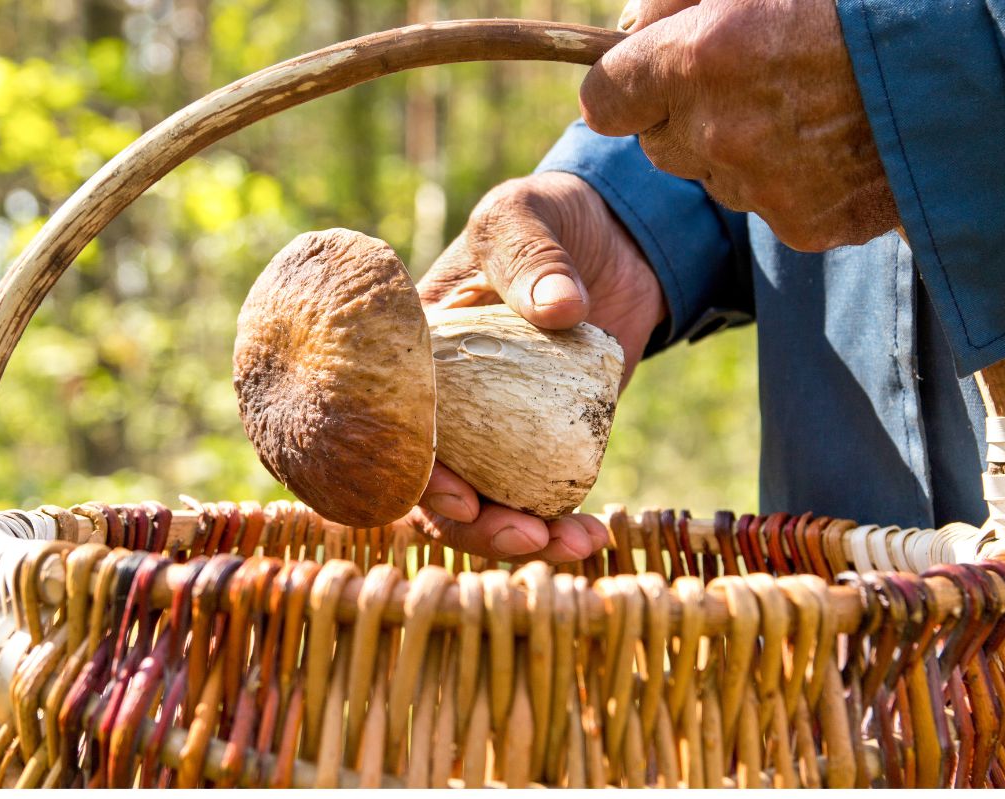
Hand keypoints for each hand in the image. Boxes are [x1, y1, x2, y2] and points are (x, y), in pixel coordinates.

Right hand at [409, 171, 666, 562]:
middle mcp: (447, 403)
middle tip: (523, 535)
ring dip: (517, 538)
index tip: (461, 496)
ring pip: (487, 504)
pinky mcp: (547, 440)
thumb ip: (531, 254)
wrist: (611, 239)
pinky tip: (592, 536)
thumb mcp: (524, 216)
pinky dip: (561, 524)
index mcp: (414, 357)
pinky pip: (540, 494)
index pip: (392, 427)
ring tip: (572, 546)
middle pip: (435, 486)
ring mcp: (497, 428)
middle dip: (472, 525)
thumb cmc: (545, 218)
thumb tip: (560, 310)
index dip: (415, 474)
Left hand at [583, 0, 898, 251]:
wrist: (970, 60)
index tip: (644, 80)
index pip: (604, 101)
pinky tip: (834, 147)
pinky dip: (791, 184)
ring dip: (740, 152)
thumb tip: (627, 33)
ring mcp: (759, 188)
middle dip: (687, 119)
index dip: (625, 88)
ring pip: (715, 179)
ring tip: (807, 110)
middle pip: (659, 147)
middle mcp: (718, 133)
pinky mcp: (801, 226)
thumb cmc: (856, 5)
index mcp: (697, 59)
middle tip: (750, 84)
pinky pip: (768, 208)